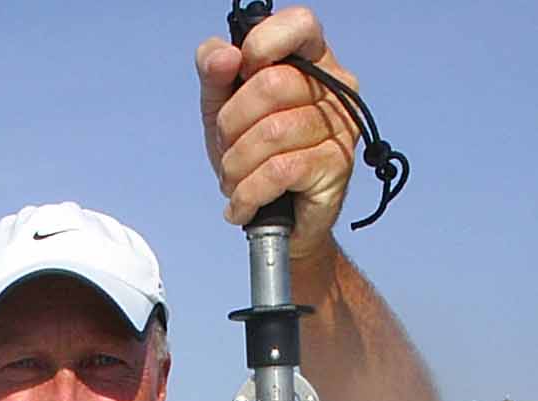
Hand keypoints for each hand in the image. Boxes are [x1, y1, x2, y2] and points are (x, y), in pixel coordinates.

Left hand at [196, 6, 358, 259]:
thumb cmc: (256, 158)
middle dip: (231, 124)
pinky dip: (248, 194)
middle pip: (271, 84)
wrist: (278, 222)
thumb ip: (214, 72)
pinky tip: (241, 206)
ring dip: (236, 166)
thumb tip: (223, 55)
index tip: (239, 73)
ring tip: (234, 182)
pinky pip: (279, 172)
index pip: (298, 24)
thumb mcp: (223, 108)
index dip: (260, 45)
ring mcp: (340, 128)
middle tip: (227, 149)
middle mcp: (334, 89)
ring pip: (272, 133)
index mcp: (312, 60)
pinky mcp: (335, 167)